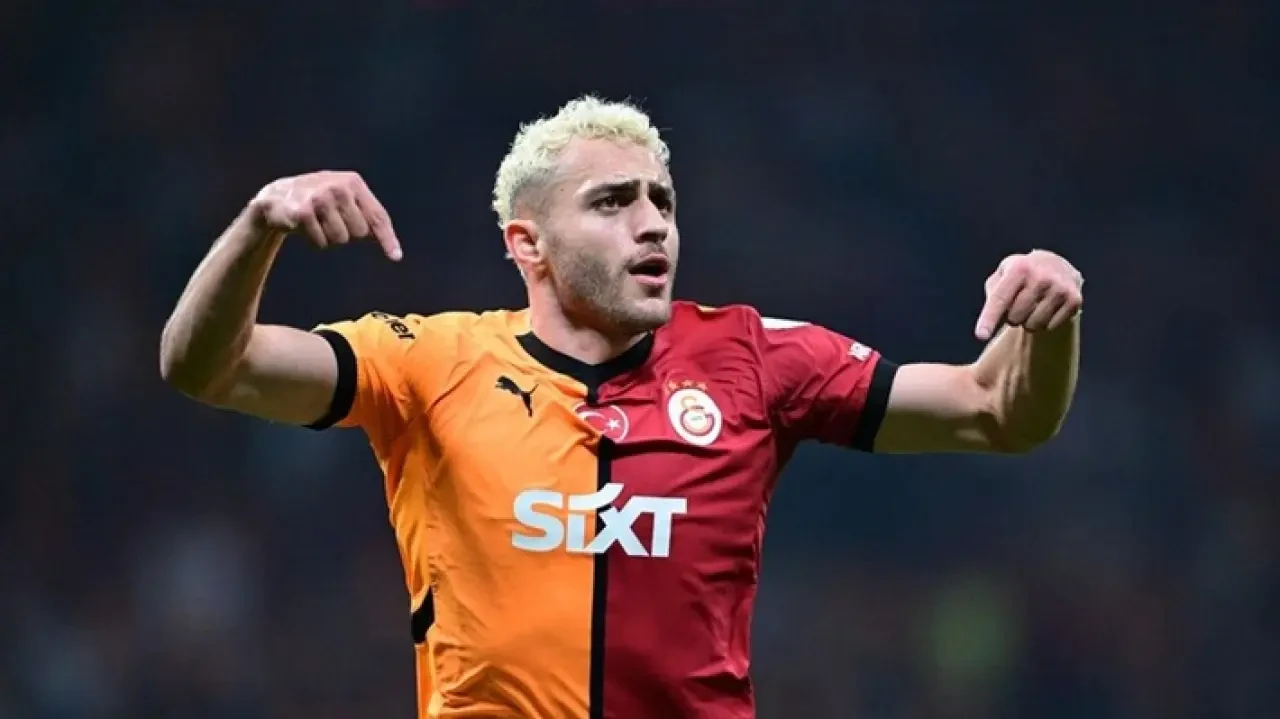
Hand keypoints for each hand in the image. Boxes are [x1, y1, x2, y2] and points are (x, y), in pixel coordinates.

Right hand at [249, 171, 401, 260]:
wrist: (279, 196)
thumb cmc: (322, 202)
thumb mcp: (347, 203)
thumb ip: (369, 220)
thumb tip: (394, 250)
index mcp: (353, 183)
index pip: (377, 216)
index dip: (388, 238)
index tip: (396, 257)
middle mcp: (338, 187)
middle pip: (360, 232)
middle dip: (348, 234)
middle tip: (331, 221)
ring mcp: (319, 198)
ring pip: (340, 239)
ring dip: (330, 238)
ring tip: (318, 223)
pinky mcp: (302, 212)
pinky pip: (321, 243)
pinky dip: (315, 241)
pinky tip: (305, 226)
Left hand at [975, 250, 1082, 340]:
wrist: (1057, 265)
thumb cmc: (1021, 274)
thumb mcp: (1002, 275)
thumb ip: (993, 294)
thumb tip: (992, 319)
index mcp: (1019, 268)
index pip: (1000, 299)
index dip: (989, 318)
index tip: (980, 336)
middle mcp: (1041, 276)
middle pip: (1014, 317)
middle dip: (1011, 317)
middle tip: (1018, 305)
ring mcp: (1060, 288)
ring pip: (1032, 326)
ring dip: (1027, 322)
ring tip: (1032, 307)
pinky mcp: (1074, 300)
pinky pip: (1050, 327)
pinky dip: (1044, 324)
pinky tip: (1047, 309)